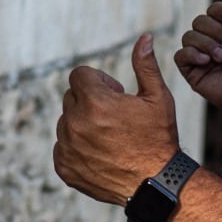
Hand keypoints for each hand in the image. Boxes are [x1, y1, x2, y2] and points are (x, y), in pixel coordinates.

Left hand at [53, 34, 178, 205]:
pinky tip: (100, 154)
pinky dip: (77, 148)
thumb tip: (144, 37)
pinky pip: (62, 146)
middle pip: (71, 97)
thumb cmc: (159, 138)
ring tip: (109, 137)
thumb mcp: (157, 98)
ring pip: (66, 122)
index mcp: (94, 101)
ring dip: (83, 124)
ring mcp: (67, 147)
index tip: (116, 95)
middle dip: (90, 102)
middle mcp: (75, 123)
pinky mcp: (63, 166)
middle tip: (114, 117)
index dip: (99, 82)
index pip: (79, 75)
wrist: (156, 184)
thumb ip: (145, 65)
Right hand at [175, 0, 221, 111]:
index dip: (219, 13)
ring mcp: (204, 59)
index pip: (213, 10)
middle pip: (199, 21)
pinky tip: (208, 61)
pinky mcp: (195, 75)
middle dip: (214, 31)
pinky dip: (192, 54)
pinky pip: (180, 56)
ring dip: (206, 43)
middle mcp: (216, 43)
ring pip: (188, 36)